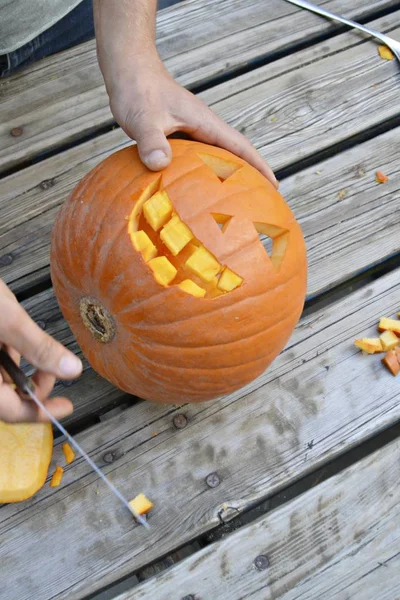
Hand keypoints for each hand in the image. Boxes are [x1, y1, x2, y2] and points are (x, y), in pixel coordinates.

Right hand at [0, 280, 81, 422]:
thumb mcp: (7, 319)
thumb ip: (38, 347)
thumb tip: (70, 368)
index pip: (9, 410)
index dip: (40, 412)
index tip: (65, 407)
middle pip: (3, 396)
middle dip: (31, 386)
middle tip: (52, 370)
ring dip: (19, 368)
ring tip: (31, 346)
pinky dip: (6, 353)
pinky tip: (12, 336)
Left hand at [106, 57, 277, 186]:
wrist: (129, 71)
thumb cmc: (137, 91)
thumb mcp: (144, 118)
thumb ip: (151, 141)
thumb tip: (160, 164)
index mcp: (205, 123)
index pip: (240, 147)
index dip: (258, 166)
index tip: (274, 186)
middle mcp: (203, 127)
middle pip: (235, 154)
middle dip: (251, 175)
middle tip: (262, 201)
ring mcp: (192, 131)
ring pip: (216, 157)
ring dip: (228, 175)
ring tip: (236, 201)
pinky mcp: (178, 135)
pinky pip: (198, 159)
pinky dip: (205, 173)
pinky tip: (199, 190)